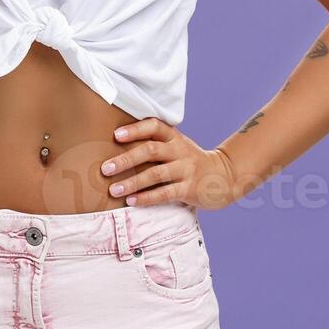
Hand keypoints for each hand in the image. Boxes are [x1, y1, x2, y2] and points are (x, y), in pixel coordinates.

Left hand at [101, 117, 244, 210]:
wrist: (223, 176)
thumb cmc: (189, 161)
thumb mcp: (176, 146)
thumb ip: (154, 143)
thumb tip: (115, 143)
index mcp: (174, 137)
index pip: (155, 126)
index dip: (136, 129)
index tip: (116, 135)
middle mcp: (180, 151)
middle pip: (151, 151)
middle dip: (126, 159)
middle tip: (105, 169)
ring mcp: (186, 170)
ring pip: (156, 174)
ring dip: (132, 182)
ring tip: (113, 190)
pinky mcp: (189, 189)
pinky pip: (165, 193)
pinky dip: (146, 197)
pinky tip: (131, 201)